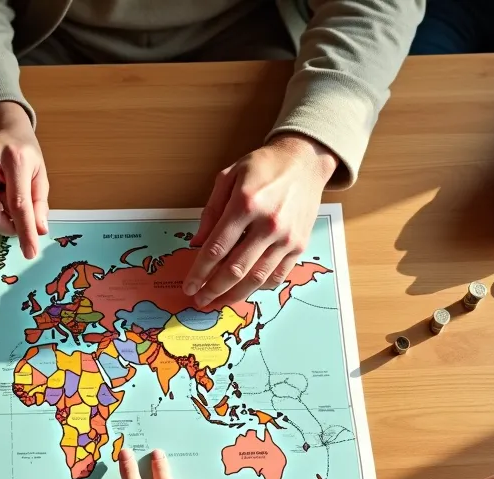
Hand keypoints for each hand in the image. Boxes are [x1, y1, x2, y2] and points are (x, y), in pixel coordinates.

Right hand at [0, 102, 48, 258]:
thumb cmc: (21, 153)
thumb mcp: (39, 174)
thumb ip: (39, 203)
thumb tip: (39, 231)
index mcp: (9, 158)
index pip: (17, 203)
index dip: (25, 231)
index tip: (31, 252)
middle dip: (5, 228)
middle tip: (17, 221)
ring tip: (3, 204)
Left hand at [186, 134, 336, 309]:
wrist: (304, 161)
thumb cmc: (264, 167)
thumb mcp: (229, 177)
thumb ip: (211, 211)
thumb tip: (197, 244)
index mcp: (246, 204)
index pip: (216, 248)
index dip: (200, 272)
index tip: (189, 286)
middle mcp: (268, 224)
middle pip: (235, 269)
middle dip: (213, 290)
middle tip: (200, 301)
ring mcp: (287, 237)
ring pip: (257, 278)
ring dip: (234, 296)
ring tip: (218, 302)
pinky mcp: (300, 245)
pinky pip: (277, 275)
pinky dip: (259, 287)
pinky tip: (244, 290)